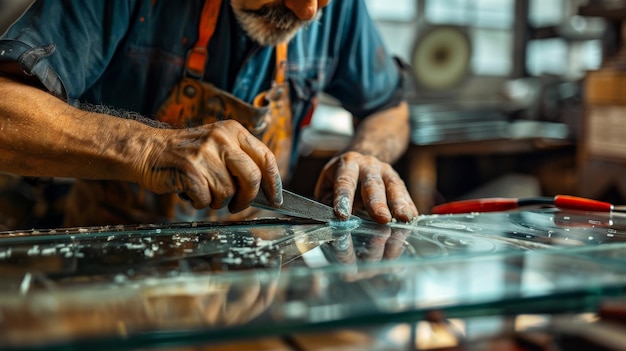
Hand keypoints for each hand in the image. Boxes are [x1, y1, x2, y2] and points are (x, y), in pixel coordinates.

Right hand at [136, 120, 282, 212]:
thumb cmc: (186, 154)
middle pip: (252, 177)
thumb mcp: (218, 144)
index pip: (266, 157)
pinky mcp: (189, 170)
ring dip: (217, 200)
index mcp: (233, 131)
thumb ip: (241, 160)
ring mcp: (205, 153)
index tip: (275, 198)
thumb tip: (267, 190)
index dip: (274, 181)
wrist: (148, 150)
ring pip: (228, 192)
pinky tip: (190, 191)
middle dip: (247, 198)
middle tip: (237, 205)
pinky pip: (206, 199)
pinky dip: (199, 202)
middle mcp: (221, 139)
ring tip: (203, 190)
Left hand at [314, 151, 417, 223]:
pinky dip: (409, 206)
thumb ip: (328, 201)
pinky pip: (404, 193)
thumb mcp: (328, 184)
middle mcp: (368, 166)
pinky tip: (412, 218)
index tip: (342, 215)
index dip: (343, 198)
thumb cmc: (341, 177)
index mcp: (347, 164)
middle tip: (382, 219)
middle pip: (372, 184)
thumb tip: (331, 220)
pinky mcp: (397, 181)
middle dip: (377, 203)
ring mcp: (385, 172)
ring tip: (404, 219)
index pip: (344, 182)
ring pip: (393, 187)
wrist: (362, 158)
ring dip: (399, 204)